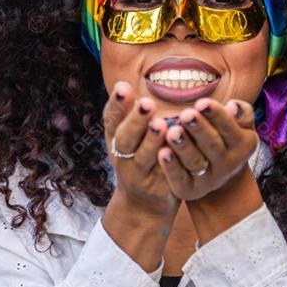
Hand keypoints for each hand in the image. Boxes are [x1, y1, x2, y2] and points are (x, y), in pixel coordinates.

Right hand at [102, 80, 178, 218]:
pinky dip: (168, 162)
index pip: (111, 120)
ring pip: (143, 157)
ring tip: (161, 124)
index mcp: (116, 139)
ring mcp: (138, 174)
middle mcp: (123, 157)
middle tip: (146, 103)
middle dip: (135, 120)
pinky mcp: (155, 188)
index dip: (116, 105)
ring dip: (151, 140)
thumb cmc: (139, 159)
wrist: (143, 205)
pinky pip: (162, 174)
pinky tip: (175, 151)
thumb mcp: (128, 137)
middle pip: (125, 138)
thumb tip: (122, 82)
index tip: (122, 86)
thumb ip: (127, 114)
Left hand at [154, 97, 258, 200]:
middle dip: (199, 129)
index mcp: (243, 145)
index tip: (202, 102)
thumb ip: (241, 113)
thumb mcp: (240, 127)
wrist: (220, 176)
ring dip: (183, 146)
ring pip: (195, 161)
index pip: (230, 128)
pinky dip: (171, 166)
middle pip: (212, 145)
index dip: (216, 115)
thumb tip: (233, 106)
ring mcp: (209, 179)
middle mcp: (228, 164)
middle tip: (186, 114)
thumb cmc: (226, 139)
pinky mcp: (190, 190)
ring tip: (172, 131)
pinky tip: (161, 151)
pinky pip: (180, 179)